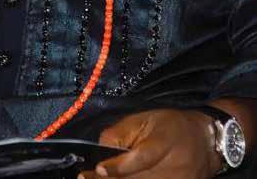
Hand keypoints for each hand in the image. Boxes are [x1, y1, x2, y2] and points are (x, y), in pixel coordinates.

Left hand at [82, 109, 221, 177]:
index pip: (141, 157)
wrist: (207, 143)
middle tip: (85, 178)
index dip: (120, 166)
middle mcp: (173, 168)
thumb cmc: (172, 126)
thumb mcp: (146, 118)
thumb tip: (100, 147)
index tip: (99, 169)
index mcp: (164, 142)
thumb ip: (122, 132)